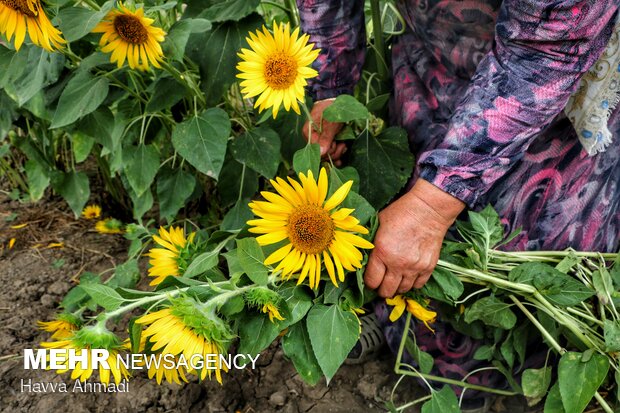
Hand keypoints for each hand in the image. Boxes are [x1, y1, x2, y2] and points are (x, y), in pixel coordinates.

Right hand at [302, 99, 347, 164]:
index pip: (316, 151)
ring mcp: (319, 140)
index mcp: (308, 134)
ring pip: (327, 154)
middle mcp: (312, 139)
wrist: (334, 99)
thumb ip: (325, 138)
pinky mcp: (326, 140)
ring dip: (337, 151)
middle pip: (322, 154)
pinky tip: (343, 147)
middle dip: (334, 152)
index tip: (336, 144)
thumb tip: (321, 153)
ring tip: (343, 145)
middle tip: (342, 145)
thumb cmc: (331, 109)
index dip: (328, 151)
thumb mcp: (330, 124)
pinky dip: (337, 150)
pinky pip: (331, 150)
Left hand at [364, 179, 464, 296]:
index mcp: (382, 252)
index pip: (371, 281)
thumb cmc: (401, 213)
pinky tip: (408, 277)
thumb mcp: (378, 224)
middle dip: (381, 290)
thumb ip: (372, 244)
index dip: (369, 283)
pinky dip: (412, 284)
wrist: (428, 209)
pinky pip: (418, 285)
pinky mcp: (428, 267)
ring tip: (394, 281)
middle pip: (386, 291)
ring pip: (402, 290)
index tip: (370, 280)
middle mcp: (398, 263)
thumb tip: (364, 258)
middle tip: (380, 284)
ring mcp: (414, 267)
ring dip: (396, 288)